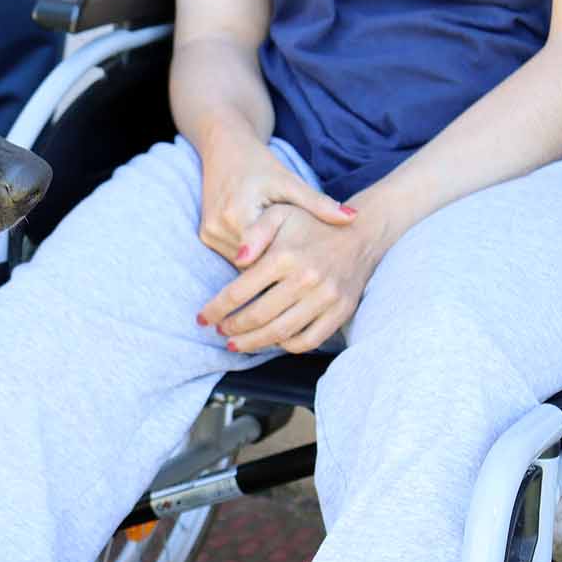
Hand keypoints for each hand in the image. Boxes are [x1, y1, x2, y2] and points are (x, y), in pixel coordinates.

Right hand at [198, 130, 354, 266]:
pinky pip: (233, 255)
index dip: (289, 264)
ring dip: (264, 263)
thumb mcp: (289, 180)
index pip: (265, 256)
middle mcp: (217, 229)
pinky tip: (272, 252)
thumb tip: (353, 218)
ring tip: (293, 264)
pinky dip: (253, 255)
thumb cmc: (258, 162)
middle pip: (253, 264)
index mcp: (238, 215)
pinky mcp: (206, 235)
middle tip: (309, 272)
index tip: (313, 270)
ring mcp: (208, 234)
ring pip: (242, 264)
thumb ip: (318, 203)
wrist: (223, 147)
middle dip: (277, 267)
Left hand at [198, 204, 389, 353]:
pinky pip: (309, 340)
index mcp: (285, 256)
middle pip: (257, 316)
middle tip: (219, 332)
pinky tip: (272, 341)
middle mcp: (307, 278)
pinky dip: (287, 346)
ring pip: (281, 333)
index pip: (239, 291)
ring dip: (253, 343)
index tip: (202, 318)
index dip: (216, 309)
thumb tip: (237, 258)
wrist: (360, 234)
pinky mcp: (341, 311)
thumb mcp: (279, 215)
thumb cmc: (309, 225)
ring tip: (236, 344)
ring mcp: (326, 298)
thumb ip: (254, 232)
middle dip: (232, 329)